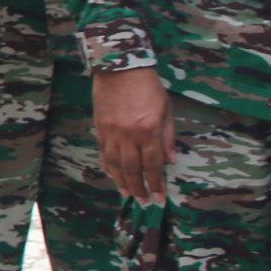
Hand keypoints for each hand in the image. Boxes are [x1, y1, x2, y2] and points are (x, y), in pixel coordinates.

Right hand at [93, 66, 175, 203]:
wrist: (120, 68)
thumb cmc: (148, 87)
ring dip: (122, 182)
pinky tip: (112, 175)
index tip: (159, 197)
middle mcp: (129, 135)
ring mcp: (112, 133)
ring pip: (116, 165)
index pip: (153, 165)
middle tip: (143, 201)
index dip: (156, 183)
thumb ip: (168, 136)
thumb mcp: (166, 109)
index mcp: (149, 130)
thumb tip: (170, 161)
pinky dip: (108, 166)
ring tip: (127, 193)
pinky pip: (104, 153)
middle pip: (133, 169)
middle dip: (139, 188)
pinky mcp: (100, 128)